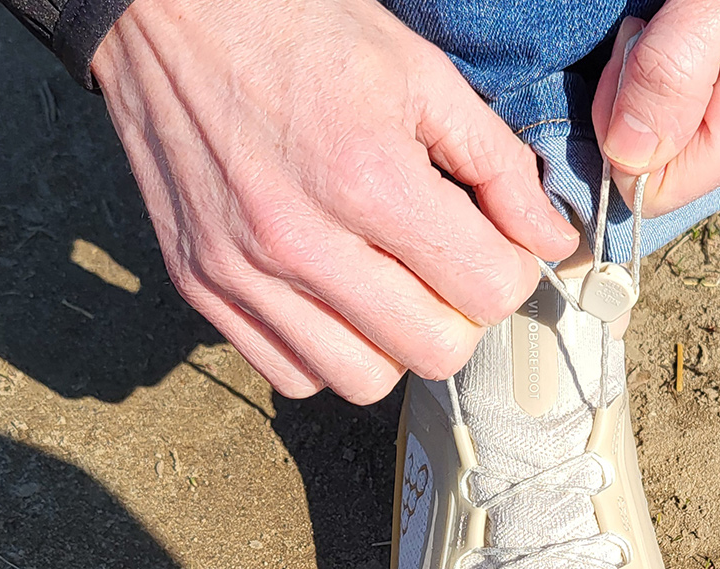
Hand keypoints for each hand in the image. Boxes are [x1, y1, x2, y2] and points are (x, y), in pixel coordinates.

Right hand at [92, 0, 578, 402]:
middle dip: (460, 313)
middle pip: (434, 351)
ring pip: (363, 380)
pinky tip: (332, 295)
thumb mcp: (419, 72)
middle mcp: (302, 241)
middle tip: (447, 266)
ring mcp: (244, 273)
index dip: (510, 270)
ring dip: (393, 342)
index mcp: (369, 178)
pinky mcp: (201, 287)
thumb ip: (496, 163)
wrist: (170, 15)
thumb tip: (549, 238)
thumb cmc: (296, 27)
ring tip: (389, 285)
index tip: (496, 244)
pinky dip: (324, 350)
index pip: (488, 291)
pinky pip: (290, 373)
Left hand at [591, 0, 719, 214]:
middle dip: (643, 91)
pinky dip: (694, 66)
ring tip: (698, 13)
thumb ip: (672, 68)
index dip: (624, 125)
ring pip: (690, 130)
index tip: (638, 50)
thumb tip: (626, 152)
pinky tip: (713, 21)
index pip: (660, 185)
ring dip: (668, 73)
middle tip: (663, 22)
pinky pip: (717, 105)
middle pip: (672, 157)